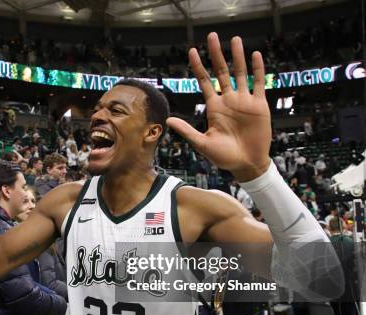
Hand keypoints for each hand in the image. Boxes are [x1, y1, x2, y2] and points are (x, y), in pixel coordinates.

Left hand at [166, 33, 271, 181]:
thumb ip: (187, 131)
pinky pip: (258, 83)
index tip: (192, 51)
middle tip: (212, 36)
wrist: (246, 164)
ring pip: (240, 73)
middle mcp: (228, 101)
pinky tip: (255, 55)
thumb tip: (168, 121)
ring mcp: (244, 101)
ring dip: (238, 57)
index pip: (204, 81)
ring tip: (235, 39)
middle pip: (221, 72)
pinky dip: (257, 69)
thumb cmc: (224, 157)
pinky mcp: (259, 105)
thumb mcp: (202, 143)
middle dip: (216, 54)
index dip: (198, 67)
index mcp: (214, 107)